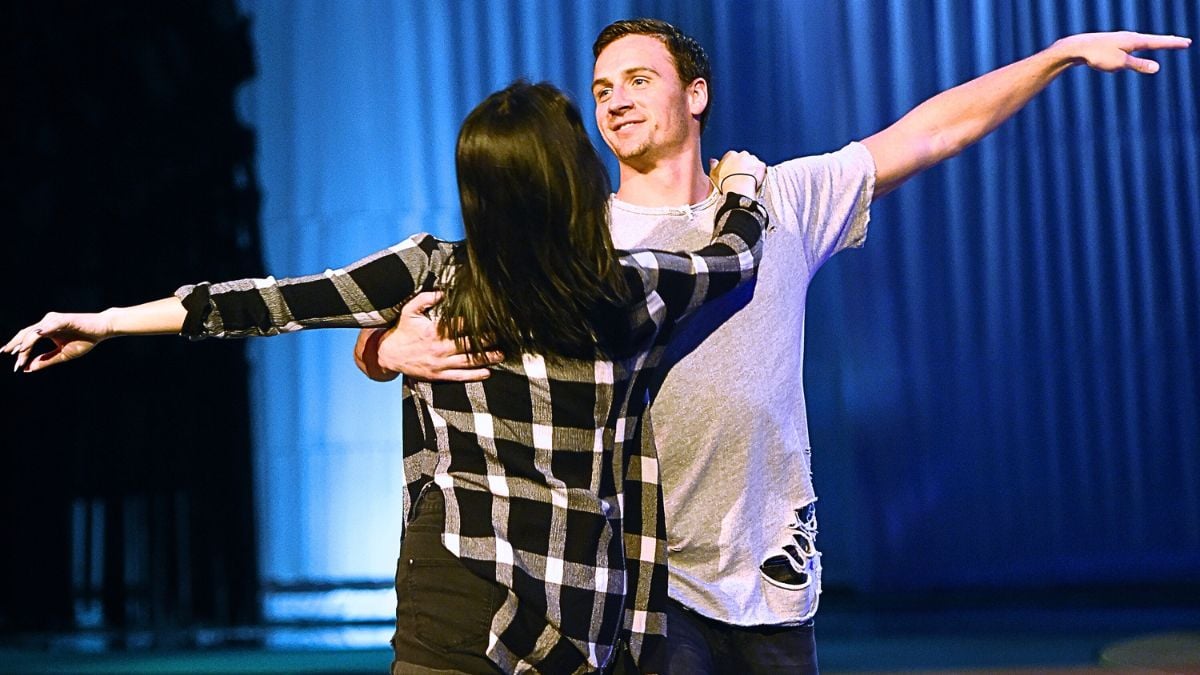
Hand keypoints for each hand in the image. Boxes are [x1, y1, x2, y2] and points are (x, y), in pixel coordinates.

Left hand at [2, 311, 114, 372]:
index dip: (21, 353)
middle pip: (25, 334)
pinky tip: (34, 338)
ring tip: (18, 352)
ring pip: (34, 331)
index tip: (17, 367)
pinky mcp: (63, 319)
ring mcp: (54, 320)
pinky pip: (48, 326)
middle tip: (6, 354)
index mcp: (46, 330)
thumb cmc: (85, 340)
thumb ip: (46, 360)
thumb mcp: (63, 354)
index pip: (28, 341)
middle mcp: (46, 323)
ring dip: (25, 342)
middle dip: (16, 345)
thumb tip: (28, 368)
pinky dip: (40, 333)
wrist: (103, 329)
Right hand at [353, 291, 503, 382]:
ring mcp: (440, 364)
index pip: (461, 326)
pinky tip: (487, 373)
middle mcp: (439, 348)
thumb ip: (426, 299)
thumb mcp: (409, 311)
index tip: (491, 320)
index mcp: (434, 331)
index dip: (477, 323)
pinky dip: (474, 375)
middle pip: (469, 344)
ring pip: (468, 361)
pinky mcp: (438, 375)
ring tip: (501, 355)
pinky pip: (460, 376)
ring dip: (486, 359)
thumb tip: (443, 291)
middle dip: (487, 341)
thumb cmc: (401, 331)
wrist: (388, 355)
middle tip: (502, 337)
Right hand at [709, 150, 765, 196]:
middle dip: (743, 165)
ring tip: (748, 179)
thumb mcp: (714, 174)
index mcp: (730, 155)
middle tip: (741, 176)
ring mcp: (753, 159)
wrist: (738, 189)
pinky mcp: (761, 165)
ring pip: (753, 162)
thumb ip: (713, 165)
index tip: (732, 172)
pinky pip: (761, 168)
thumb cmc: (725, 182)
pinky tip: (755, 180)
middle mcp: (742, 154)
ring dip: (752, 168)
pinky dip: (759, 173)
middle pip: (744, 158)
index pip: (732, 157)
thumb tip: (713, 161)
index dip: (733, 165)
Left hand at [1054, 31, 1190, 73]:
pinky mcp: (1111, 44)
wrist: (1076, 48)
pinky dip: (1138, 47)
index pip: (1158, 42)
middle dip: (1167, 41)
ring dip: (1154, 42)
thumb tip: (1157, 67)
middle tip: (1182, 41)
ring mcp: (1119, 40)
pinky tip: (1133, 48)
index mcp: (1134, 40)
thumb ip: (1138, 65)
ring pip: (1141, 42)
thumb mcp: (1120, 63)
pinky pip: (1129, 47)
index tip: (1187, 42)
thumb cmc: (1097, 55)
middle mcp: (1129, 37)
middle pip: (1153, 40)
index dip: (1173, 44)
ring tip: (1164, 42)